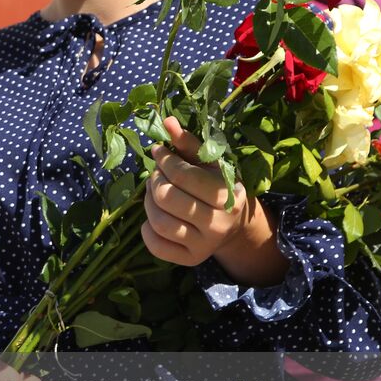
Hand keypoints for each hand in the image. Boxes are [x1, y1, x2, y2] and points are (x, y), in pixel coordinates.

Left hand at [142, 116, 251, 266]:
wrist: (233, 226)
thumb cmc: (218, 186)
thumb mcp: (210, 164)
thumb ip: (189, 143)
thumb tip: (167, 121)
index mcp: (228, 196)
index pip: (183, 175)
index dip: (164, 159)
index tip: (158, 151)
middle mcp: (218, 224)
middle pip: (167, 198)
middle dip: (154, 180)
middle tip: (156, 174)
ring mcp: (203, 245)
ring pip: (158, 222)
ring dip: (148, 202)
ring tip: (154, 193)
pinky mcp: (189, 259)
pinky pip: (156, 246)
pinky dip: (147, 229)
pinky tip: (154, 217)